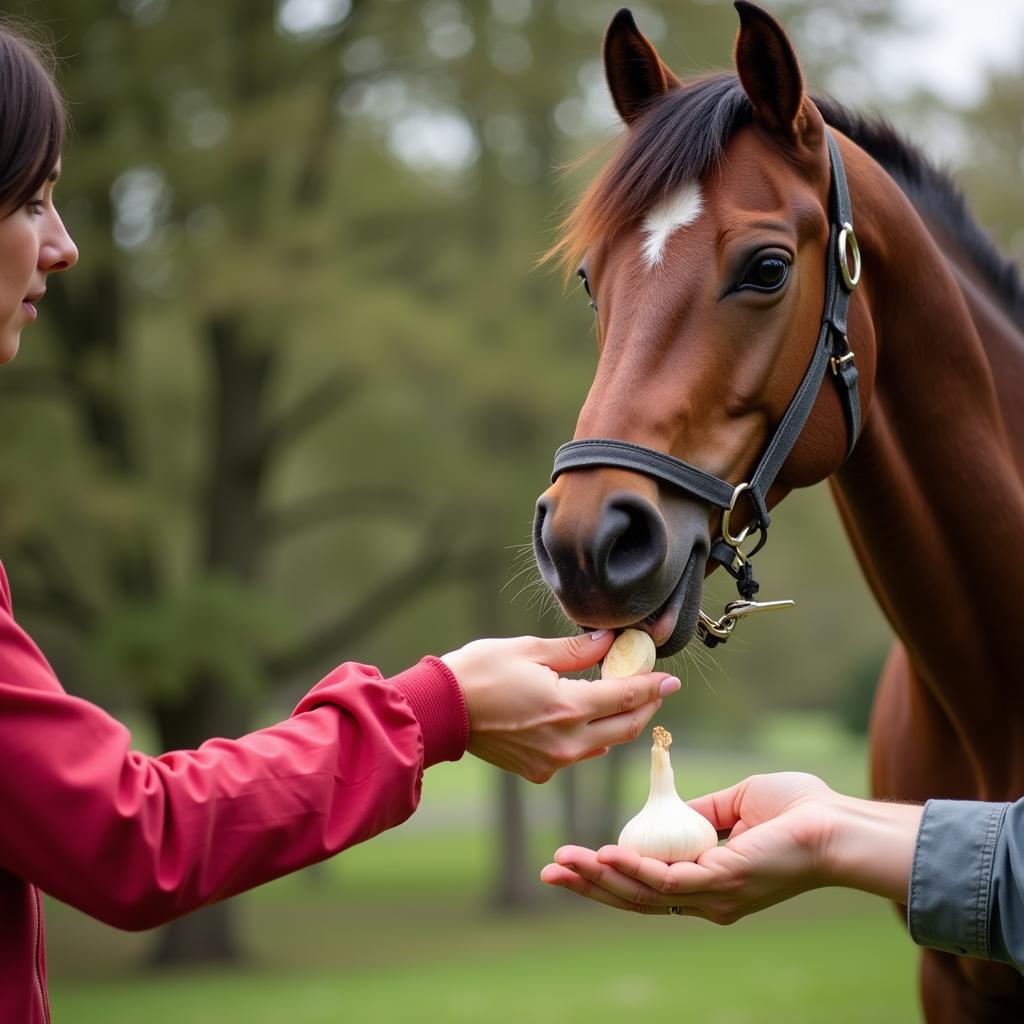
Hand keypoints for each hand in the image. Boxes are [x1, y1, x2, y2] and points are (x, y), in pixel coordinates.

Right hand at [442, 630, 679, 783]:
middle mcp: (566, 741)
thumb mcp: (528, 650)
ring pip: (604, 745)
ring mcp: (552, 761)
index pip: (627, 696)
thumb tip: (608, 642)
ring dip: (620, 722)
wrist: (439, 712)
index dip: (654, 685)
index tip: (672, 678)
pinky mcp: (537, 770)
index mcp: (567, 707)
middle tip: (656, 688)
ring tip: (624, 698)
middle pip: (624, 727)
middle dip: (646, 707)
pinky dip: (592, 737)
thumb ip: (574, 650)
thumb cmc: (478, 673)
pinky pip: (579, 754)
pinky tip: (588, 717)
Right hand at [540, 772, 922, 920]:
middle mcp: (708, 898)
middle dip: (589, 886)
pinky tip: (604, 857)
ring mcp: (714, 896)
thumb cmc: (798, 811)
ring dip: (598, 879)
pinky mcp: (722, 884)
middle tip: (551, 872)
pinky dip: (632, 869)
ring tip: (563, 864)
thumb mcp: (736, 803)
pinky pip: (668, 882)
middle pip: (636, 898)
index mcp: (709, 882)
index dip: (608, 877)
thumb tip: (672, 809)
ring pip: (643, 895)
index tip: (575, 861)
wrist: (836, 823)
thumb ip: (700, 812)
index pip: (648, 887)